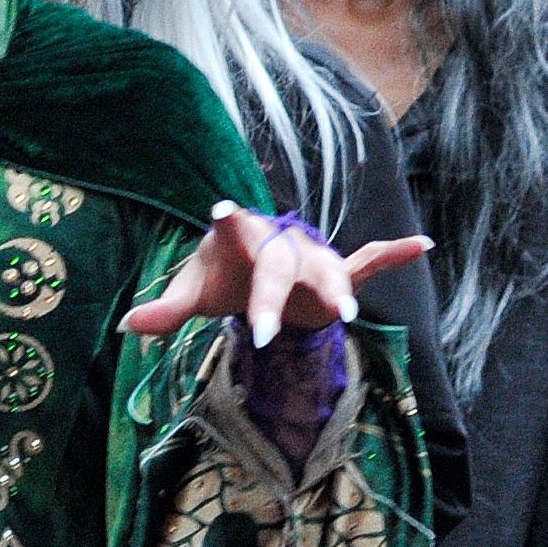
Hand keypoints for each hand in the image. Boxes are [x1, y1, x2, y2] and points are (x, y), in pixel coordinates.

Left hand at [120, 202, 431, 346]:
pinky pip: (368, 260)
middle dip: (269, 302)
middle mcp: (279, 245)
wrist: (257, 266)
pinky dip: (394, 253)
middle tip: (259, 336)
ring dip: (336, 291)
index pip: (233, 232)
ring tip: (346, 315)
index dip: (229, 223)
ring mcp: (311, 258)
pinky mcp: (335, 272)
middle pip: (277, 269)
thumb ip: (166, 310)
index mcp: (240, 241)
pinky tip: (421, 245)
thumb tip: (126, 326)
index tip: (221, 211)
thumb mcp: (194, 293)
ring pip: (326, 270)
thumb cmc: (223, 275)